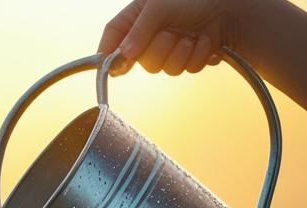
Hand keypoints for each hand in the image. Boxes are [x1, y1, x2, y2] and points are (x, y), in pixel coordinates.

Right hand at [98, 0, 236, 74]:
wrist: (230, 7)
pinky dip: (195, 56)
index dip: (107, 52)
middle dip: (158, 50)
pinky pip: (182, 69)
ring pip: (161, 68)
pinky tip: (204, 41)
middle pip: (138, 59)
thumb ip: (138, 31)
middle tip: (171, 33)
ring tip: (192, 36)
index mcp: (139, 15)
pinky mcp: (186, 58)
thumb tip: (122, 56)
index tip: (108, 67)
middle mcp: (151, 33)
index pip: (113, 35)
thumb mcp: (159, 7)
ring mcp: (168, 47)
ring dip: (179, 53)